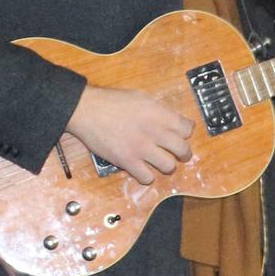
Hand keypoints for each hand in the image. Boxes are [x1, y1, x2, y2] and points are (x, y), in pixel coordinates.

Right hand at [65, 85, 194, 185]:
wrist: (86, 110)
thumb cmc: (111, 102)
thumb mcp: (141, 98)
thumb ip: (159, 111)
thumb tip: (173, 121)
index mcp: (159, 113)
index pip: (187, 129)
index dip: (186, 133)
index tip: (182, 135)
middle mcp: (154, 131)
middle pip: (183, 149)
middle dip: (183, 153)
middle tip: (179, 154)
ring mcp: (141, 148)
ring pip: (169, 166)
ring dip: (166, 166)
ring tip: (160, 162)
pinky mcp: (127, 161)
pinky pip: (147, 177)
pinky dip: (147, 176)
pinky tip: (142, 169)